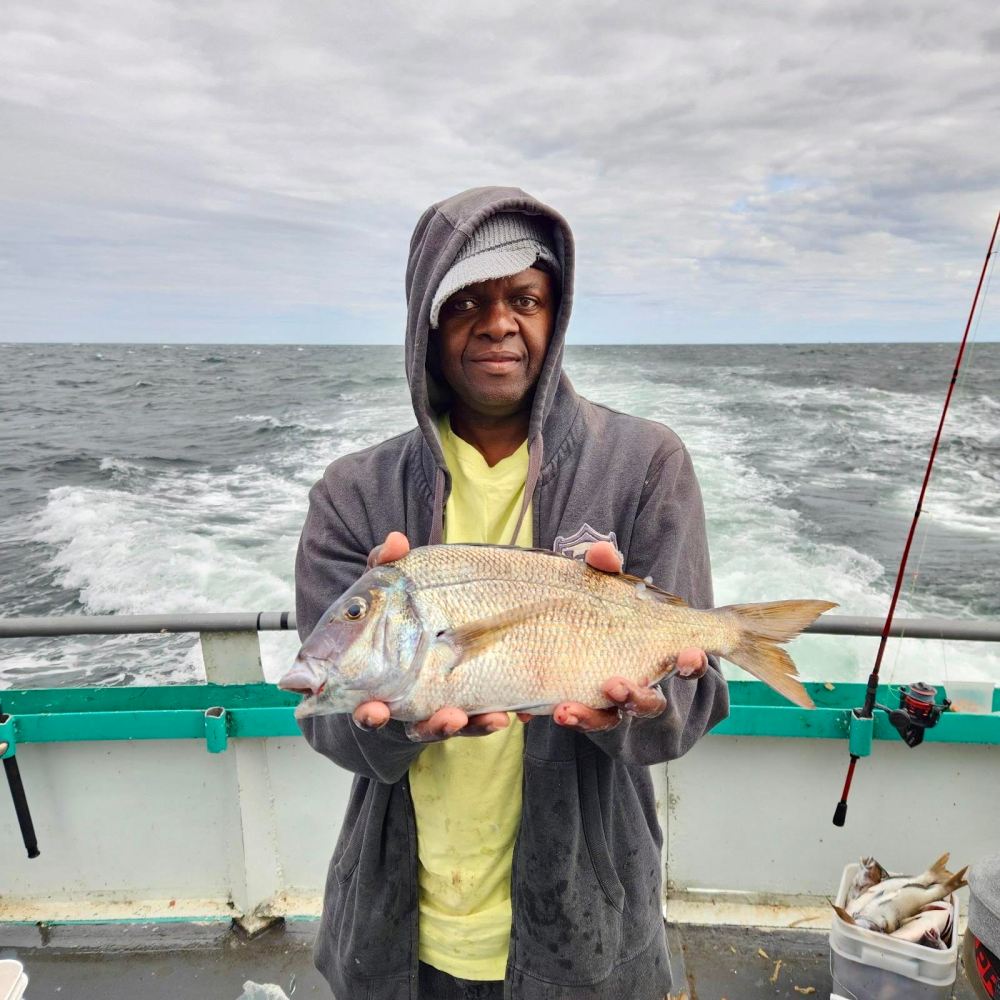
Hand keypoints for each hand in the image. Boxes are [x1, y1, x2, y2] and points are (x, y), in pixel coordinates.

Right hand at [356, 532, 511, 740]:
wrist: (439, 619)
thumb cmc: (403, 610)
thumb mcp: (393, 587)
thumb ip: (389, 563)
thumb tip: (396, 541)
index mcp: (380, 681)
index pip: (368, 705)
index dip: (369, 713)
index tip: (374, 710)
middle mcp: (407, 701)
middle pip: (413, 724)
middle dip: (427, 725)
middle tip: (439, 718)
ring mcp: (441, 706)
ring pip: (447, 725)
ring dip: (461, 725)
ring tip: (480, 717)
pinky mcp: (472, 705)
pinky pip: (481, 718)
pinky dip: (491, 719)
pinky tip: (507, 714)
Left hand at [541, 540, 707, 731]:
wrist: (552, 628)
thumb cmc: (592, 606)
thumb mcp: (597, 584)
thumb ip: (602, 568)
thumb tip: (603, 552)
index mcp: (654, 655)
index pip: (684, 665)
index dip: (691, 663)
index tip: (689, 653)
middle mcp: (635, 684)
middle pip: (648, 704)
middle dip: (637, 698)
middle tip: (616, 685)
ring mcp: (604, 702)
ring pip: (606, 720)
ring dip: (589, 716)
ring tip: (566, 709)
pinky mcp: (574, 707)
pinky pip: (570, 718)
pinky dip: (555, 714)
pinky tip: (531, 710)